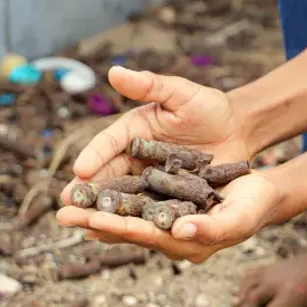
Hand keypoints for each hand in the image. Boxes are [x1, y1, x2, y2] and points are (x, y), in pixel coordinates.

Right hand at [56, 65, 271, 260]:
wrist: (238, 132)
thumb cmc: (209, 108)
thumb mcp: (182, 93)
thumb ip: (150, 85)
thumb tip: (114, 71)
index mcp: (133, 131)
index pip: (108, 143)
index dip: (94, 155)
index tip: (80, 169)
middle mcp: (135, 157)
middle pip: (107, 174)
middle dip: (88, 190)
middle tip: (67, 205)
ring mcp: (149, 180)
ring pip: (123, 196)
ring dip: (104, 211)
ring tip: (83, 225)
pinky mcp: (165, 198)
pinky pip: (147, 210)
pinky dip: (133, 221)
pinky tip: (120, 235)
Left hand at [57, 171, 282, 262]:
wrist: (263, 193)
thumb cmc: (254, 205)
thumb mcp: (239, 217)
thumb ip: (210, 228)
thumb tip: (178, 232)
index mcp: (185, 243)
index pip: (145, 234)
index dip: (117, 226)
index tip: (90, 219)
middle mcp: (170, 237)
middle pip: (126, 229)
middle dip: (93, 221)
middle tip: (61, 215)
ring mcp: (166, 223)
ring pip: (126, 217)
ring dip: (96, 211)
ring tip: (66, 206)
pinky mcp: (165, 207)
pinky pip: (134, 204)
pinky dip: (113, 199)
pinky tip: (92, 192)